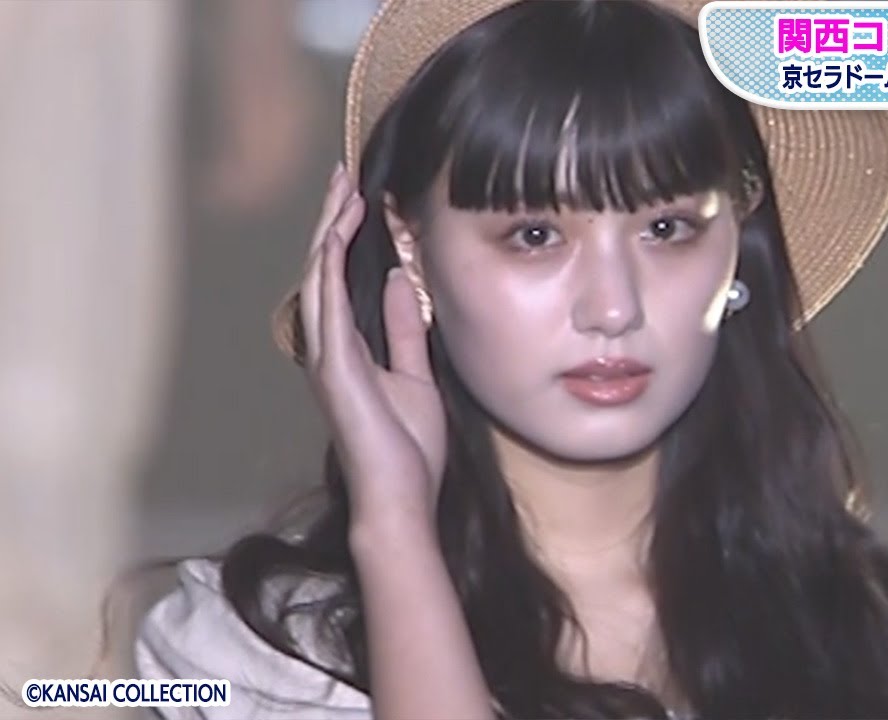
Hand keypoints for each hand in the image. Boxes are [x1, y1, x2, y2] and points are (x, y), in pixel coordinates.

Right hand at [299, 165, 446, 527]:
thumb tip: (397, 284)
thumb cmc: (408, 448)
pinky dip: (332, 266)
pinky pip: (327, 305)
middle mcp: (329, 348)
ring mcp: (326, 357)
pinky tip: (341, 234)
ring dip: (330, 232)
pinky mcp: (333, 367)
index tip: (361, 200)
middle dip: (333, 221)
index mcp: (348, 350)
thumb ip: (404, 331)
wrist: (402, 496)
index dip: (347, 238)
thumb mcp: (416, 376)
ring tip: (343, 191)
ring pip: (318, 279)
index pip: (341, 281)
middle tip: (343, 177)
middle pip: (323, 271)